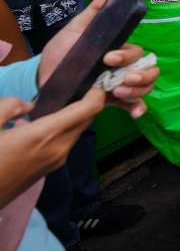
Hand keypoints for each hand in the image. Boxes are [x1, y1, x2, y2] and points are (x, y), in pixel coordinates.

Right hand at [0, 87, 104, 205]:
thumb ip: (10, 107)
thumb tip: (28, 105)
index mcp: (45, 134)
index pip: (89, 110)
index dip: (97, 93)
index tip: (94, 81)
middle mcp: (58, 148)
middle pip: (87, 119)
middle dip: (89, 102)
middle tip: (80, 86)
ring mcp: (56, 161)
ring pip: (78, 131)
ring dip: (78, 116)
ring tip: (63, 101)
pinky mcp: (49, 169)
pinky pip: (67, 142)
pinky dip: (67, 129)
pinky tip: (49, 122)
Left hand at [39, 0, 158, 118]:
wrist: (43, 79)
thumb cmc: (61, 52)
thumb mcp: (75, 30)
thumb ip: (95, 12)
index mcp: (117, 49)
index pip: (137, 51)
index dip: (127, 56)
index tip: (108, 58)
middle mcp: (123, 67)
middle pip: (149, 69)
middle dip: (141, 76)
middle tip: (122, 80)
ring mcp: (119, 84)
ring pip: (146, 87)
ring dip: (138, 91)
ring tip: (117, 93)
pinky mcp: (112, 101)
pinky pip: (134, 105)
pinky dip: (138, 108)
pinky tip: (135, 112)